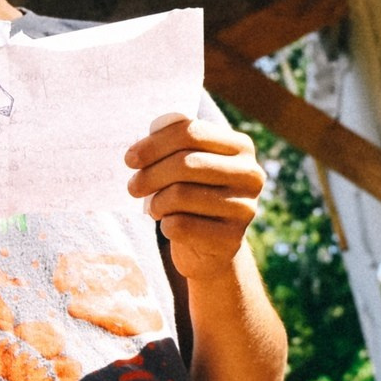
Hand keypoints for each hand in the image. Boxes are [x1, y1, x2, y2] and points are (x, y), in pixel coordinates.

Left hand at [125, 115, 263, 280]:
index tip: (130, 159)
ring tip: (154, 207)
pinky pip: (181, 226)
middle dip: (149, 175)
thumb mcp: (190, 164)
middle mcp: (250, 174)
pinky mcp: (232, 239)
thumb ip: (177, 143)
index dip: (154, 144)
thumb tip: (149, 134)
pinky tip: (169, 225)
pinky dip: (165, 225)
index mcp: (240, 146)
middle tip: (132, 186)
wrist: (211, 248)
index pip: (191, 132)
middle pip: (185, 163)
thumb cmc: (194, 194)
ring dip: (156, 202)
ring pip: (180, 195)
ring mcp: (245, 208)